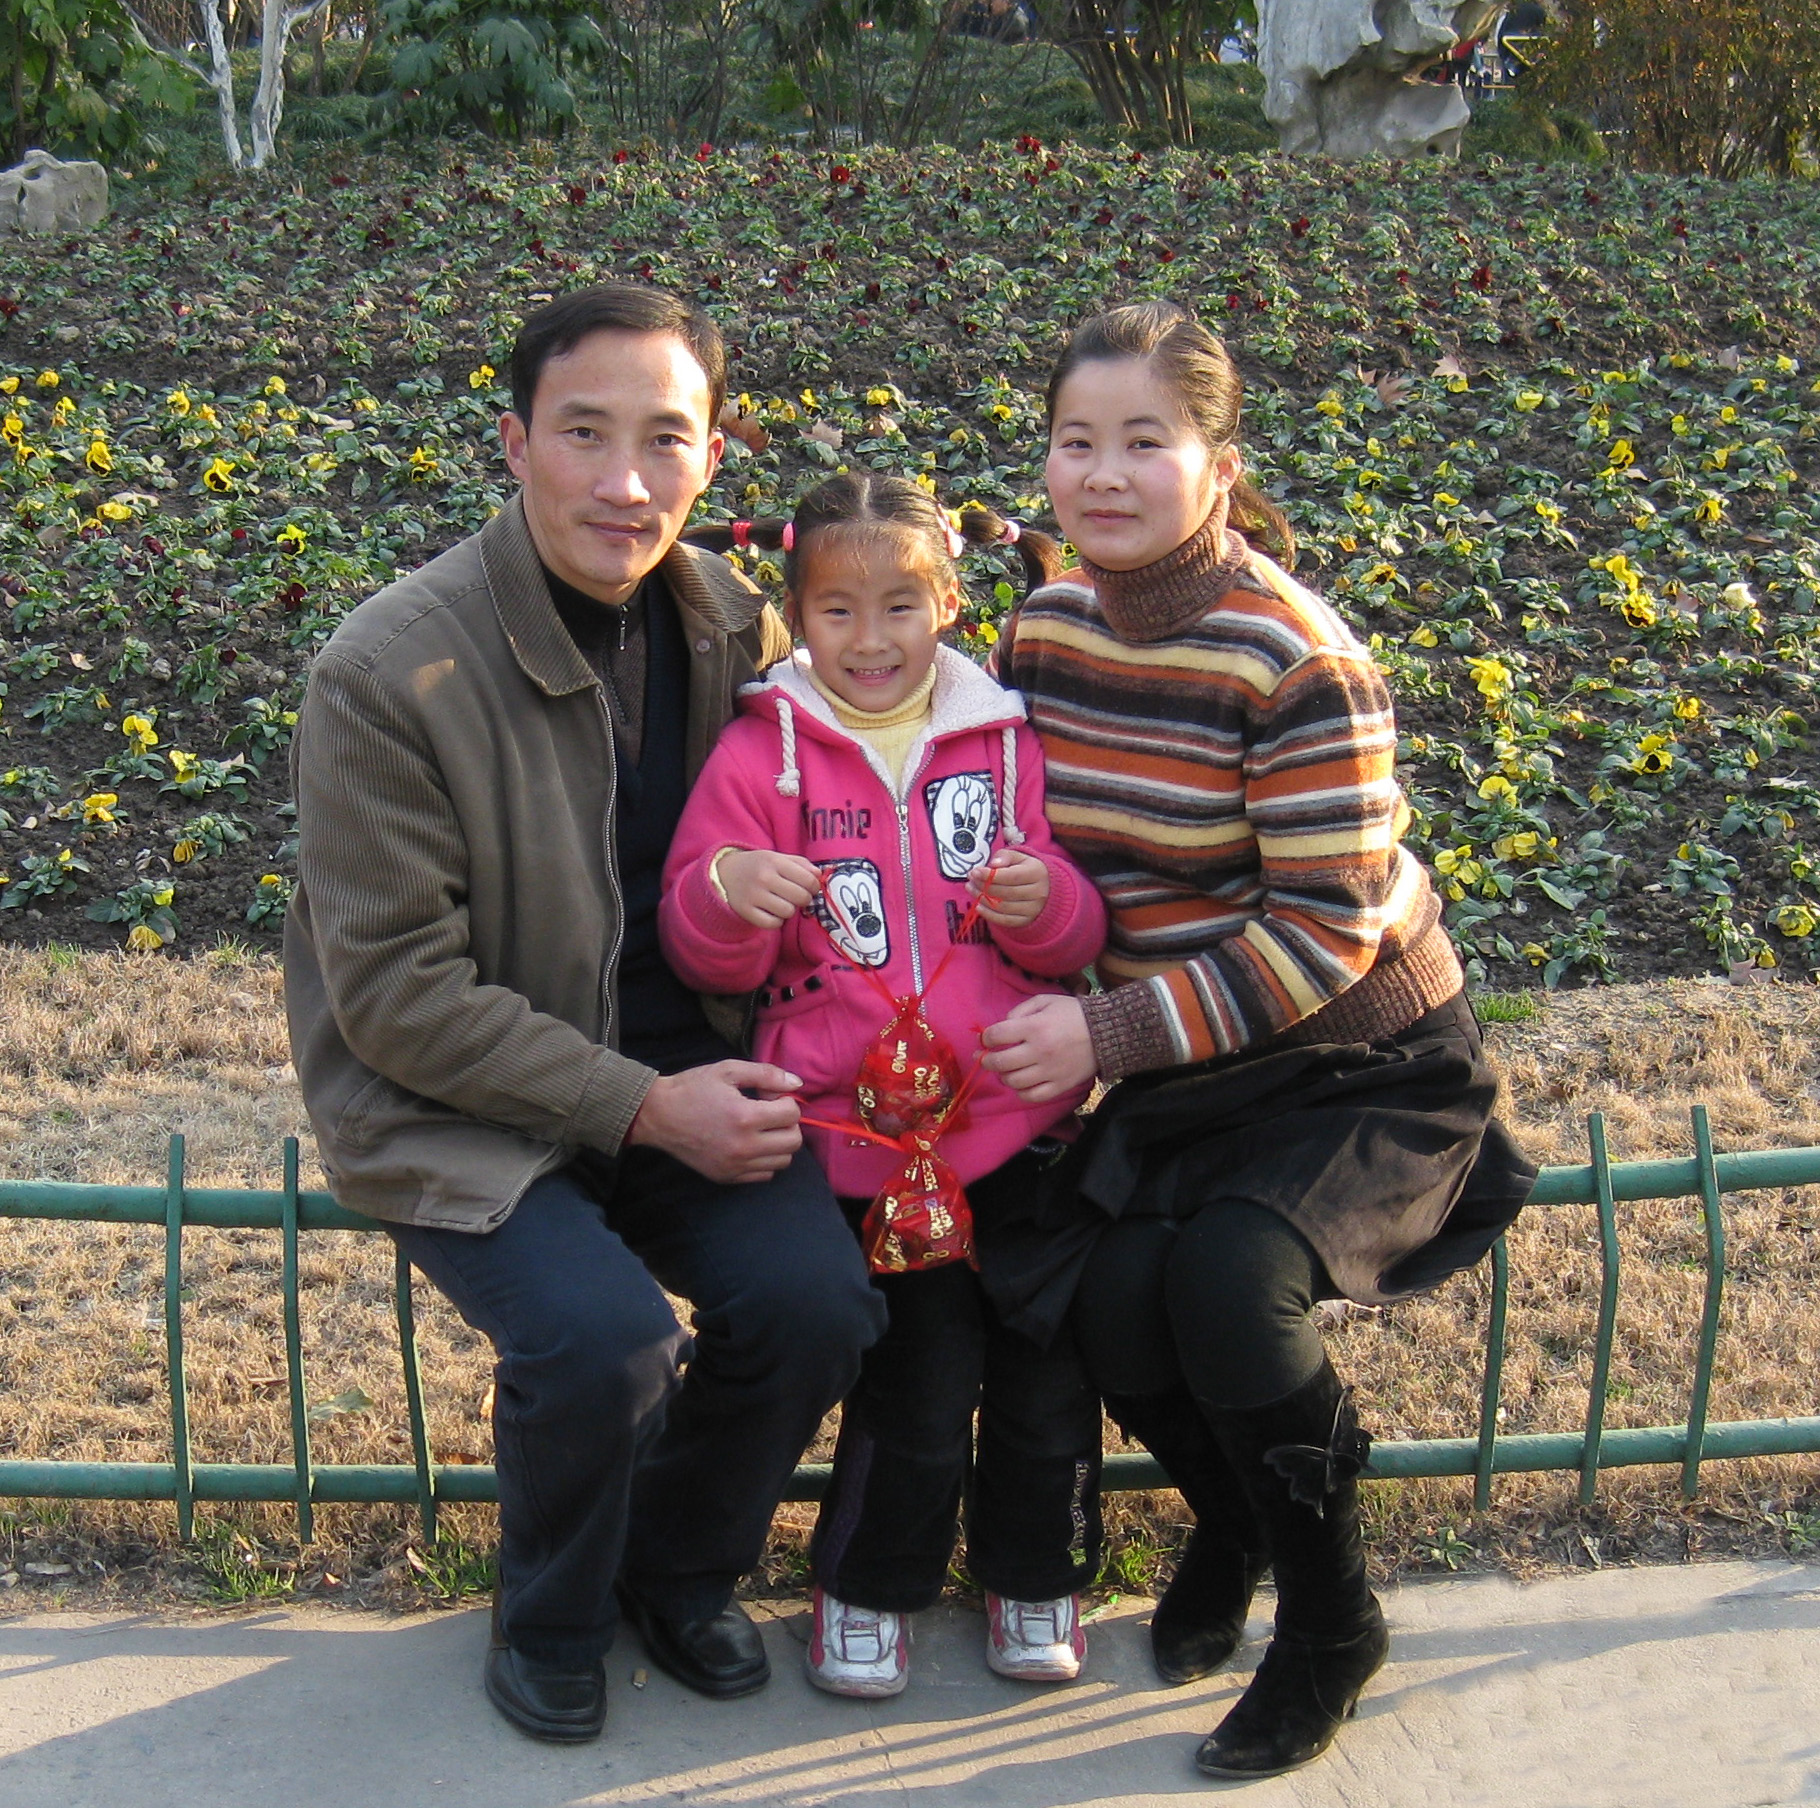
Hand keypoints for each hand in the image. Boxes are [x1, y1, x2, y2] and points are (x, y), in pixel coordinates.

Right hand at [626, 1060, 803, 1183]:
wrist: (657, 1115)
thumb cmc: (692, 1088)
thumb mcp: (728, 1070)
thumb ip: (766, 1074)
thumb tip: (797, 1083)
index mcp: (745, 1117)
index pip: (792, 1114)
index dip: (785, 1099)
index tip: (767, 1095)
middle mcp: (743, 1147)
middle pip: (793, 1141)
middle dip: (787, 1123)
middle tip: (769, 1112)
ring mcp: (735, 1166)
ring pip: (783, 1161)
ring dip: (779, 1142)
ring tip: (760, 1128)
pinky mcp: (727, 1177)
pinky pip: (764, 1174)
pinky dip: (764, 1159)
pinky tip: (749, 1143)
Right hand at [717, 849, 821, 929]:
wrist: (723, 873)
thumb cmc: (757, 866)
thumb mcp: (776, 857)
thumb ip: (801, 864)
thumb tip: (819, 876)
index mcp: (774, 861)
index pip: (808, 879)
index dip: (814, 886)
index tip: (810, 888)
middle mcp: (764, 877)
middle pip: (801, 897)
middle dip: (804, 899)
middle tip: (797, 896)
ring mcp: (754, 895)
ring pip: (788, 912)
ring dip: (789, 910)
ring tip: (782, 903)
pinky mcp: (746, 911)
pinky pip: (773, 924)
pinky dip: (776, 921)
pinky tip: (772, 912)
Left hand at [969, 848, 1049, 928]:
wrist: (1046, 888)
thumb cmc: (1027, 870)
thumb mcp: (1019, 857)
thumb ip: (1005, 856)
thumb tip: (993, 864)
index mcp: (1036, 873)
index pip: (1011, 876)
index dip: (991, 875)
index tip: (975, 871)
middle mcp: (1038, 893)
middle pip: (1005, 892)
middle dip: (984, 886)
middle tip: (971, 880)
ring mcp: (1033, 909)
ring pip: (1003, 906)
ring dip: (982, 898)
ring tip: (972, 889)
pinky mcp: (1026, 920)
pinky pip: (1004, 920)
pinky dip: (989, 914)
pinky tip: (978, 906)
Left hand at [979, 994, 1096, 1102]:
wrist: (1107, 1033)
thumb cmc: (1073, 1014)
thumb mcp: (1046, 1001)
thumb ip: (1021, 1010)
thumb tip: (1002, 1026)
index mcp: (1035, 1027)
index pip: (997, 1036)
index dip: (986, 1038)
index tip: (986, 1040)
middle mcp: (1039, 1051)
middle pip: (1000, 1062)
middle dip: (987, 1060)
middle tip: (986, 1058)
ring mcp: (1050, 1071)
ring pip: (1013, 1081)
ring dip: (1003, 1076)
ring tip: (1005, 1070)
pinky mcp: (1060, 1085)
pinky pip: (1032, 1096)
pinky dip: (1021, 1092)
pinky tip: (1021, 1083)